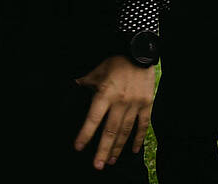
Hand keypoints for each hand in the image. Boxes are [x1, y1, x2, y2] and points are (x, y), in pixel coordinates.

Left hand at [73, 54, 154, 169]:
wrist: (139, 52)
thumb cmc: (115, 61)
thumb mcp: (96, 71)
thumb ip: (84, 82)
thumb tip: (70, 86)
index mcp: (105, 94)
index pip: (93, 119)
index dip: (85, 134)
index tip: (78, 148)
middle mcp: (120, 101)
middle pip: (110, 130)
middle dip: (103, 149)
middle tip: (97, 165)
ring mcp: (135, 103)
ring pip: (125, 130)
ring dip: (118, 147)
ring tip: (110, 160)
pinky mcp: (147, 103)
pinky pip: (143, 124)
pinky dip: (138, 138)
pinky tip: (134, 150)